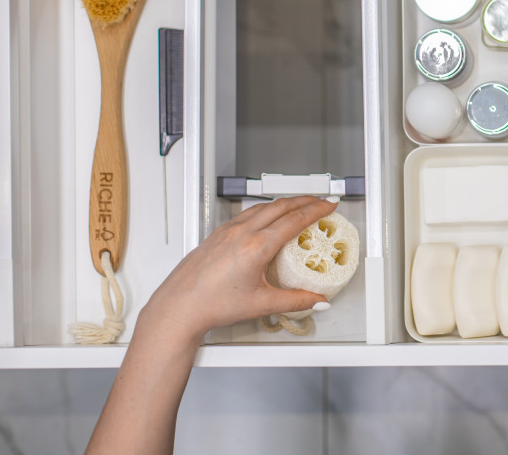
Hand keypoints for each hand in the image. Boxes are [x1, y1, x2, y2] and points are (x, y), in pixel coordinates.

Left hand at [139, 196, 336, 343]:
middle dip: (305, 200)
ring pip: (263, 206)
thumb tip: (317, 302)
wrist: (179, 308)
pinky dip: (265, 209)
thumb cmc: (212, 305)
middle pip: (281, 206)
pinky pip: (247, 213)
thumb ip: (296, 301)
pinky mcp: (217, 234)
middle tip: (320, 201)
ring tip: (298, 205)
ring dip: (285, 202)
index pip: (295, 220)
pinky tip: (267, 216)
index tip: (329, 205)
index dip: (316, 210)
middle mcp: (242, 233)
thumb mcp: (261, 305)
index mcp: (256, 247)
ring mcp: (228, 231)